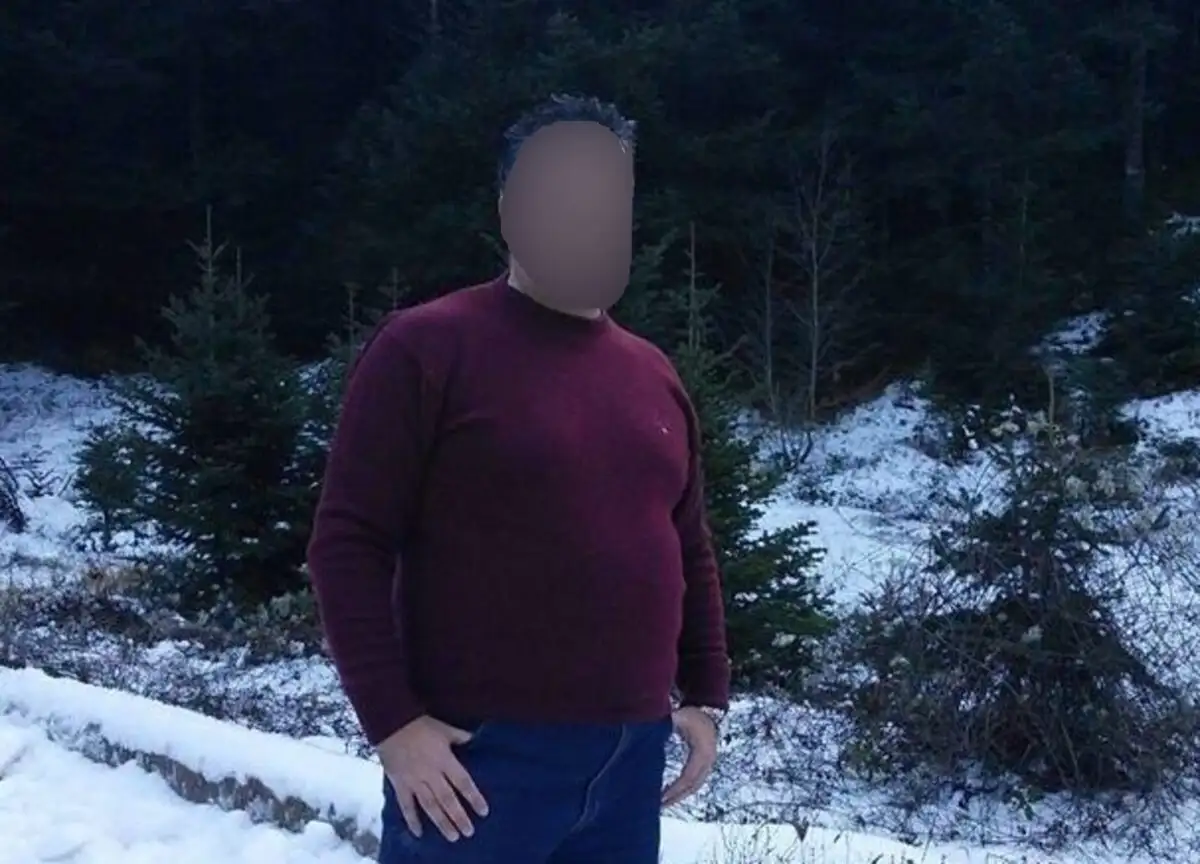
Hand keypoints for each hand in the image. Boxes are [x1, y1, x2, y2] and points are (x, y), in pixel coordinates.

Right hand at [378, 716, 488, 841]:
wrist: (390, 723)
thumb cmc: (420, 725)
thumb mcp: (444, 728)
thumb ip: (460, 736)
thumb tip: (475, 739)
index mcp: (444, 760)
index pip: (463, 782)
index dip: (474, 797)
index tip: (483, 812)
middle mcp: (430, 773)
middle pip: (447, 799)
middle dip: (459, 817)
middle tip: (469, 832)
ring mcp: (414, 781)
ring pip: (430, 806)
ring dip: (441, 822)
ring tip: (452, 837)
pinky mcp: (400, 784)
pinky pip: (406, 805)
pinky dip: (412, 820)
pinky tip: (419, 833)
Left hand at [661, 706, 718, 806]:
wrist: (708, 713)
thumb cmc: (692, 715)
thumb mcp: (681, 716)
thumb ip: (671, 721)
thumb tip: (659, 725)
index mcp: (702, 752)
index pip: (688, 777)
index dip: (675, 788)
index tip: (661, 797)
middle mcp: (708, 761)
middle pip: (692, 786)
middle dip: (676, 797)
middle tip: (659, 805)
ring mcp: (708, 765)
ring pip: (694, 786)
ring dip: (680, 796)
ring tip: (662, 803)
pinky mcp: (705, 766)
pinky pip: (695, 782)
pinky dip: (683, 790)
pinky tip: (671, 794)